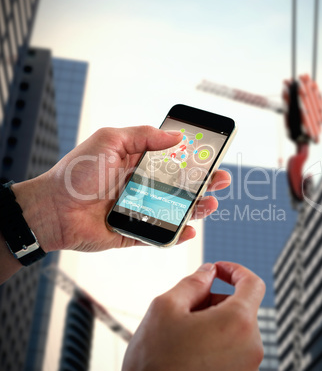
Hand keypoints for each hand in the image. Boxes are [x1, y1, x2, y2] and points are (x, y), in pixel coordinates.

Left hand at [12, 126, 230, 252]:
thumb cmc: (76, 173)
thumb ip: (143, 136)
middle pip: (179, 185)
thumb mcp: (109, 141)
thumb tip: (177, 136)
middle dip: (202, 182)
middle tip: (220, 180)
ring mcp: (140, 209)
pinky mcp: (134, 232)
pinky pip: (160, 234)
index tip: (210, 155)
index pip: (172, 159)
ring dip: (195, 207)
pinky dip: (176, 234)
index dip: (192, 158)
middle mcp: (141, 186)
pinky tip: (189, 229)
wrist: (52, 210)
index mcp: (137, 163)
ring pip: (175, 210)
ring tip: (210, 203)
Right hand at [120, 261, 265, 370]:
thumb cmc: (154, 363)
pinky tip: (191, 356)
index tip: (218, 270)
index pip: (253, 283)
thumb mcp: (166, 308)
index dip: (235, 270)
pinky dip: (218, 345)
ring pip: (237, 331)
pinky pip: (235, 353)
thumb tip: (209, 271)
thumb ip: (193, 282)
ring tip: (185, 338)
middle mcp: (252, 349)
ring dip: (215, 324)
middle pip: (241, 308)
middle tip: (186, 310)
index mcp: (238, 323)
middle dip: (215, 301)